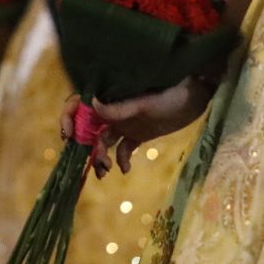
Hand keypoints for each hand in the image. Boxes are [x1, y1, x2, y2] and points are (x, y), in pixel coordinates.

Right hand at [62, 78, 216, 179]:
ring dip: (101, 157)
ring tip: (108, 170)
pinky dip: (122, 160)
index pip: (78, 105)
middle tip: (99, 164)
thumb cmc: (169, 93)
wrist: (195, 96)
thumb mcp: (144, 104)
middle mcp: (111, 110)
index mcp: (108, 96)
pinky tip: (126, 169)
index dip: (69, 119)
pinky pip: (124, 149)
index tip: (69, 136)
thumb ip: (119, 108)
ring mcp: (124, 123)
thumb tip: (91, 104)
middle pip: (89, 130)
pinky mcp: (138, 134)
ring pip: (104, 142)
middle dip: (88, 148)